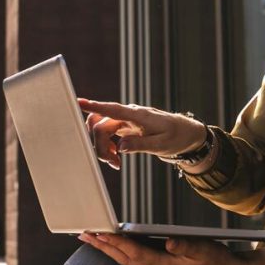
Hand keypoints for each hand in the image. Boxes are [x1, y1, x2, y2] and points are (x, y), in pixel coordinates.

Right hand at [78, 99, 205, 169]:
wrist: (186, 134)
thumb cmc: (177, 137)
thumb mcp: (162, 145)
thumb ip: (141, 145)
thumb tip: (120, 147)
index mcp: (139, 116)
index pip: (113, 109)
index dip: (95, 106)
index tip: (78, 101)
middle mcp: (129, 115)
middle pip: (101, 126)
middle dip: (100, 145)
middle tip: (114, 163)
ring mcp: (126, 120)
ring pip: (102, 130)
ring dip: (103, 147)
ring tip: (116, 162)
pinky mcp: (126, 127)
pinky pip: (108, 134)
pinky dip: (108, 147)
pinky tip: (117, 158)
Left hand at [78, 233, 248, 264]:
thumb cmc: (217, 262)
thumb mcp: (205, 251)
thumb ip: (187, 246)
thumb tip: (169, 242)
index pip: (132, 253)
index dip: (114, 242)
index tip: (98, 233)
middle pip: (122, 258)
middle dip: (102, 246)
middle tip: (83, 234)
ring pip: (126, 260)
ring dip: (108, 249)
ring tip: (93, 238)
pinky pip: (134, 260)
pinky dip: (121, 252)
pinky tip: (116, 246)